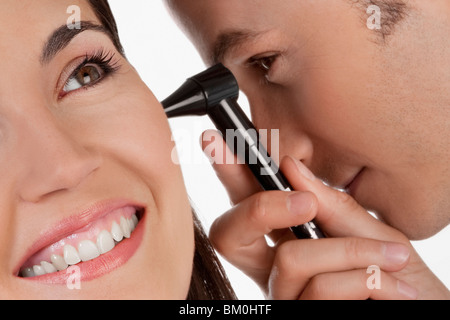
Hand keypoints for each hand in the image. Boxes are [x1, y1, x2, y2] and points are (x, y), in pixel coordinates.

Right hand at [202, 130, 448, 298]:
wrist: (424, 312)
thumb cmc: (397, 277)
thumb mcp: (372, 233)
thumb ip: (332, 205)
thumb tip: (289, 167)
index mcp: (286, 239)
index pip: (245, 201)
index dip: (227, 172)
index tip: (217, 139)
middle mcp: (273, 268)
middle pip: (228, 235)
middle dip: (260, 209)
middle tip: (304, 203)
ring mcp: (285, 296)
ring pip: (289, 259)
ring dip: (347, 251)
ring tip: (391, 258)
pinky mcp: (299, 316)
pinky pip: (320, 288)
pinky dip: (364, 279)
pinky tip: (390, 287)